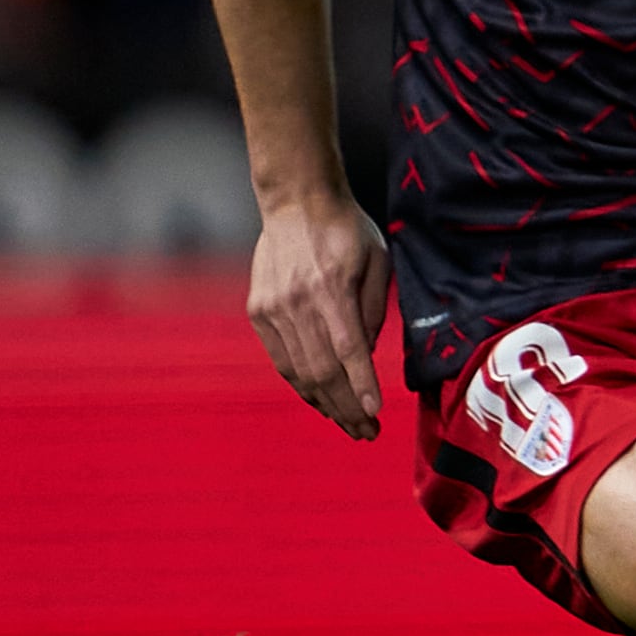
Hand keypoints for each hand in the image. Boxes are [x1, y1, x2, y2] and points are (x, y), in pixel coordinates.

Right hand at [248, 195, 390, 438]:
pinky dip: (301, 384)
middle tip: (367, 432)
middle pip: (322, 370)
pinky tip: (320, 399)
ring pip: (299, 371)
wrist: (296, 202)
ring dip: (324, 403)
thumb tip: (368, 358)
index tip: (375, 413)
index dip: (361, 386)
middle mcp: (297, 300)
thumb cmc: (346, 231)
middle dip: (346, 408)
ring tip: (348, 424)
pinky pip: (281, 360)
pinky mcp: (258, 311)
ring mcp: (272, 308)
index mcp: (331, 286)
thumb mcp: (377, 261)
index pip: (348, 349)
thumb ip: (375, 311)